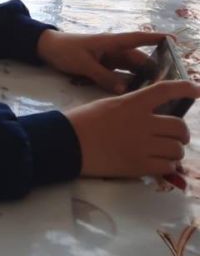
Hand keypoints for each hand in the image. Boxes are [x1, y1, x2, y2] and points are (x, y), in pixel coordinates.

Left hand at [36, 29, 167, 92]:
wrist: (46, 49)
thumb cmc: (65, 50)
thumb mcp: (84, 64)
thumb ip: (103, 76)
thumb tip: (125, 89)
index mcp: (111, 42)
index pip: (138, 38)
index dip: (156, 38)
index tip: (174, 41)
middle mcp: (114, 50)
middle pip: (138, 60)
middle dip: (152, 71)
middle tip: (165, 87)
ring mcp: (109, 59)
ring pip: (130, 70)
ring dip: (140, 79)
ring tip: (154, 94)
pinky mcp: (103, 67)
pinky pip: (120, 76)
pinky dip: (127, 83)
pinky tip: (134, 95)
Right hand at [66, 80, 199, 177]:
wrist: (69, 143)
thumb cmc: (85, 120)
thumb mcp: (111, 104)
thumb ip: (133, 107)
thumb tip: (152, 116)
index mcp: (134, 102)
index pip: (166, 91)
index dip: (185, 88)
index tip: (197, 90)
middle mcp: (143, 122)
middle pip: (179, 127)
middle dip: (182, 133)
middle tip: (177, 136)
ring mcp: (143, 145)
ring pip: (177, 149)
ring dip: (176, 151)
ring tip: (167, 153)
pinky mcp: (139, 166)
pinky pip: (168, 167)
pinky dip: (169, 166)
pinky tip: (161, 165)